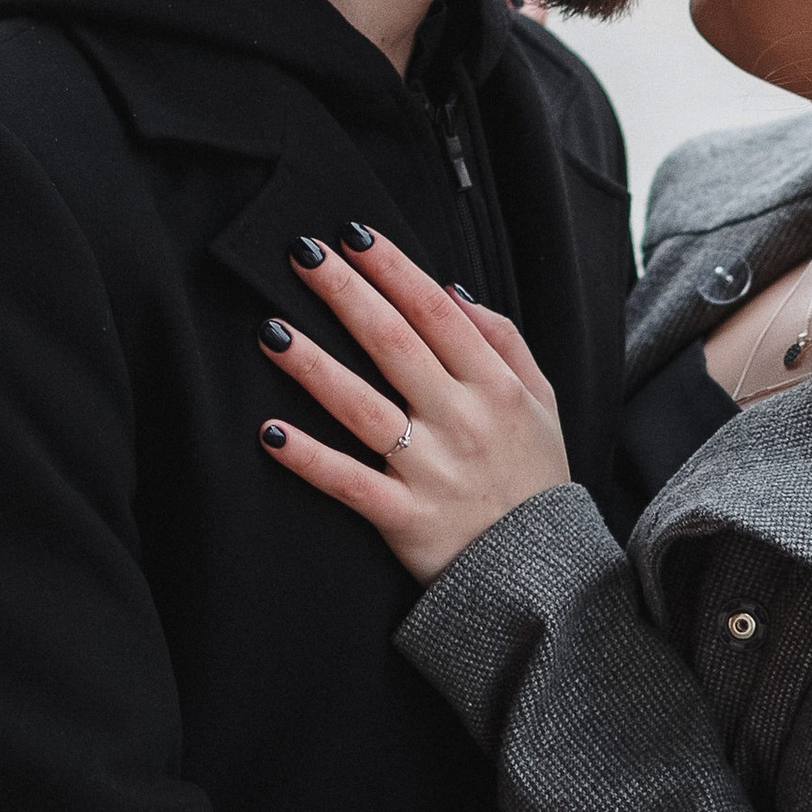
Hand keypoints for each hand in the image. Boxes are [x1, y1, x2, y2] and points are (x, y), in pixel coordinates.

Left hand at [258, 223, 570, 580]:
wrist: (542, 576)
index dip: (393, 270)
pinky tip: (269, 432)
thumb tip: (452, 290)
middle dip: (344, 293)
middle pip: (394, 344)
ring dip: (312, 365)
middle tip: (301, 253)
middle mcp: (462, 422)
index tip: (353, 236)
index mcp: (495, 388)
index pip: (437, 313)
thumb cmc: (533, 480)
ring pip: (362, 407)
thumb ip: (504, 342)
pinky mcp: (405, 520)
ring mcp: (432, 471)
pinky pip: (349, 482)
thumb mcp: (542, 403)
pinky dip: (308, 458)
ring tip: (269, 331)